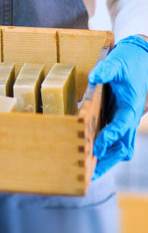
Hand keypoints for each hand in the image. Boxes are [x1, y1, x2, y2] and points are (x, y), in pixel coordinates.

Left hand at [88, 35, 147, 178]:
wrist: (142, 59)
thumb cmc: (129, 61)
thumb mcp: (117, 62)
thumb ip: (106, 70)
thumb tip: (93, 76)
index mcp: (131, 107)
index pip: (121, 126)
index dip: (109, 137)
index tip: (95, 147)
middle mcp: (130, 117)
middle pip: (123, 146)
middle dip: (108, 160)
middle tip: (90, 174)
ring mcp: (127, 120)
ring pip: (122, 146)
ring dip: (108, 159)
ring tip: (90, 173)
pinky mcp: (121, 118)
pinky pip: (117, 139)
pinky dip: (107, 149)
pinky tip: (92, 155)